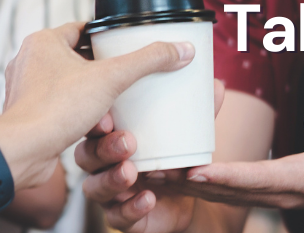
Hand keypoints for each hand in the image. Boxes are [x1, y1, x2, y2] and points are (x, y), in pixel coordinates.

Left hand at [0, 22, 195, 189]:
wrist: (24, 151)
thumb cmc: (55, 109)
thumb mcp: (111, 79)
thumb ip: (147, 61)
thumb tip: (181, 49)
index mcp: (43, 41)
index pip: (82, 29)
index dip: (107, 36)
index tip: (127, 45)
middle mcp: (30, 61)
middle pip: (78, 58)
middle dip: (104, 70)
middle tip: (127, 76)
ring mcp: (26, 89)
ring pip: (69, 85)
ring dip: (93, 95)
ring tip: (115, 104)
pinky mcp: (28, 114)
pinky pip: (60, 107)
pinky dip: (79, 114)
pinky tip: (98, 124)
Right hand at [76, 81, 225, 232]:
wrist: (186, 202)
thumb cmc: (174, 159)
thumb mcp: (186, 137)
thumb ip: (197, 115)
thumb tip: (217, 85)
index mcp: (112, 139)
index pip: (94, 127)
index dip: (94, 122)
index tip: (108, 117)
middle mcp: (103, 166)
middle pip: (86, 156)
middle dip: (103, 149)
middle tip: (127, 143)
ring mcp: (109, 194)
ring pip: (94, 188)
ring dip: (111, 179)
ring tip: (131, 172)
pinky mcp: (121, 218)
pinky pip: (117, 217)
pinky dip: (131, 208)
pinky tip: (147, 199)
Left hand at [164, 103, 303, 209]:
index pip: (258, 178)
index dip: (226, 175)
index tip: (195, 169)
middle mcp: (284, 194)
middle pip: (230, 192)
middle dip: (192, 184)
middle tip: (156, 172)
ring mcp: (275, 197)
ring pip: (223, 196)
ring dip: (189, 187)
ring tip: (151, 174)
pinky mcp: (268, 193)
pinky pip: (228, 192)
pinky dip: (201, 186)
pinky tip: (175, 175)